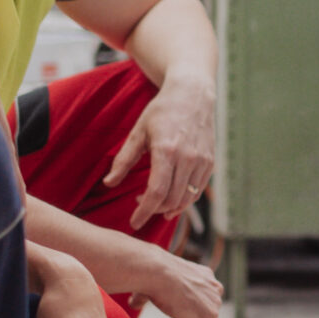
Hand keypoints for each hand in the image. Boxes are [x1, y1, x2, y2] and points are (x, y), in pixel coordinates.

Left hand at [105, 74, 214, 229]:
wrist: (193, 95)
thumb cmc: (162, 111)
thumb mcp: (138, 132)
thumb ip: (124, 160)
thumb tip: (109, 183)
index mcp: (166, 150)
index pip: (155, 192)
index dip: (143, 211)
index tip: (134, 222)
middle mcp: (187, 158)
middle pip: (170, 199)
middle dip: (153, 210)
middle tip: (140, 207)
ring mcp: (201, 161)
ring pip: (186, 198)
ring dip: (169, 208)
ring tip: (155, 206)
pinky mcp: (210, 162)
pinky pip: (197, 191)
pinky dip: (184, 200)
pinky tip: (173, 200)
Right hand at [125, 250, 224, 317]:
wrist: (156, 271)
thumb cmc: (151, 273)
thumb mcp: (151, 283)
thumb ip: (148, 296)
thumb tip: (134, 304)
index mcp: (204, 276)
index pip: (197, 302)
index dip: (179, 315)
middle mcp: (213, 288)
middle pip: (197, 316)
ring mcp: (214, 303)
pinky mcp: (210, 317)